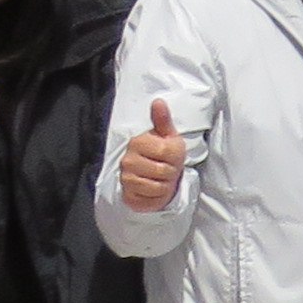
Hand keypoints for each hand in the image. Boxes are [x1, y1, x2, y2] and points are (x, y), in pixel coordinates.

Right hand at [116, 95, 187, 213]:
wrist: (155, 177)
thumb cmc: (164, 154)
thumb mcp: (168, 136)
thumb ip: (163, 120)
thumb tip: (158, 102)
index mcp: (137, 142)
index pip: (166, 152)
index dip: (176, 157)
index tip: (172, 156)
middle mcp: (127, 160)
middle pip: (163, 171)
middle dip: (171, 173)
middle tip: (168, 169)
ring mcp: (126, 179)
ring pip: (157, 187)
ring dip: (165, 185)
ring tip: (162, 179)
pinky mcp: (128, 196)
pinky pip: (150, 201)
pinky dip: (158, 198)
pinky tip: (154, 190)